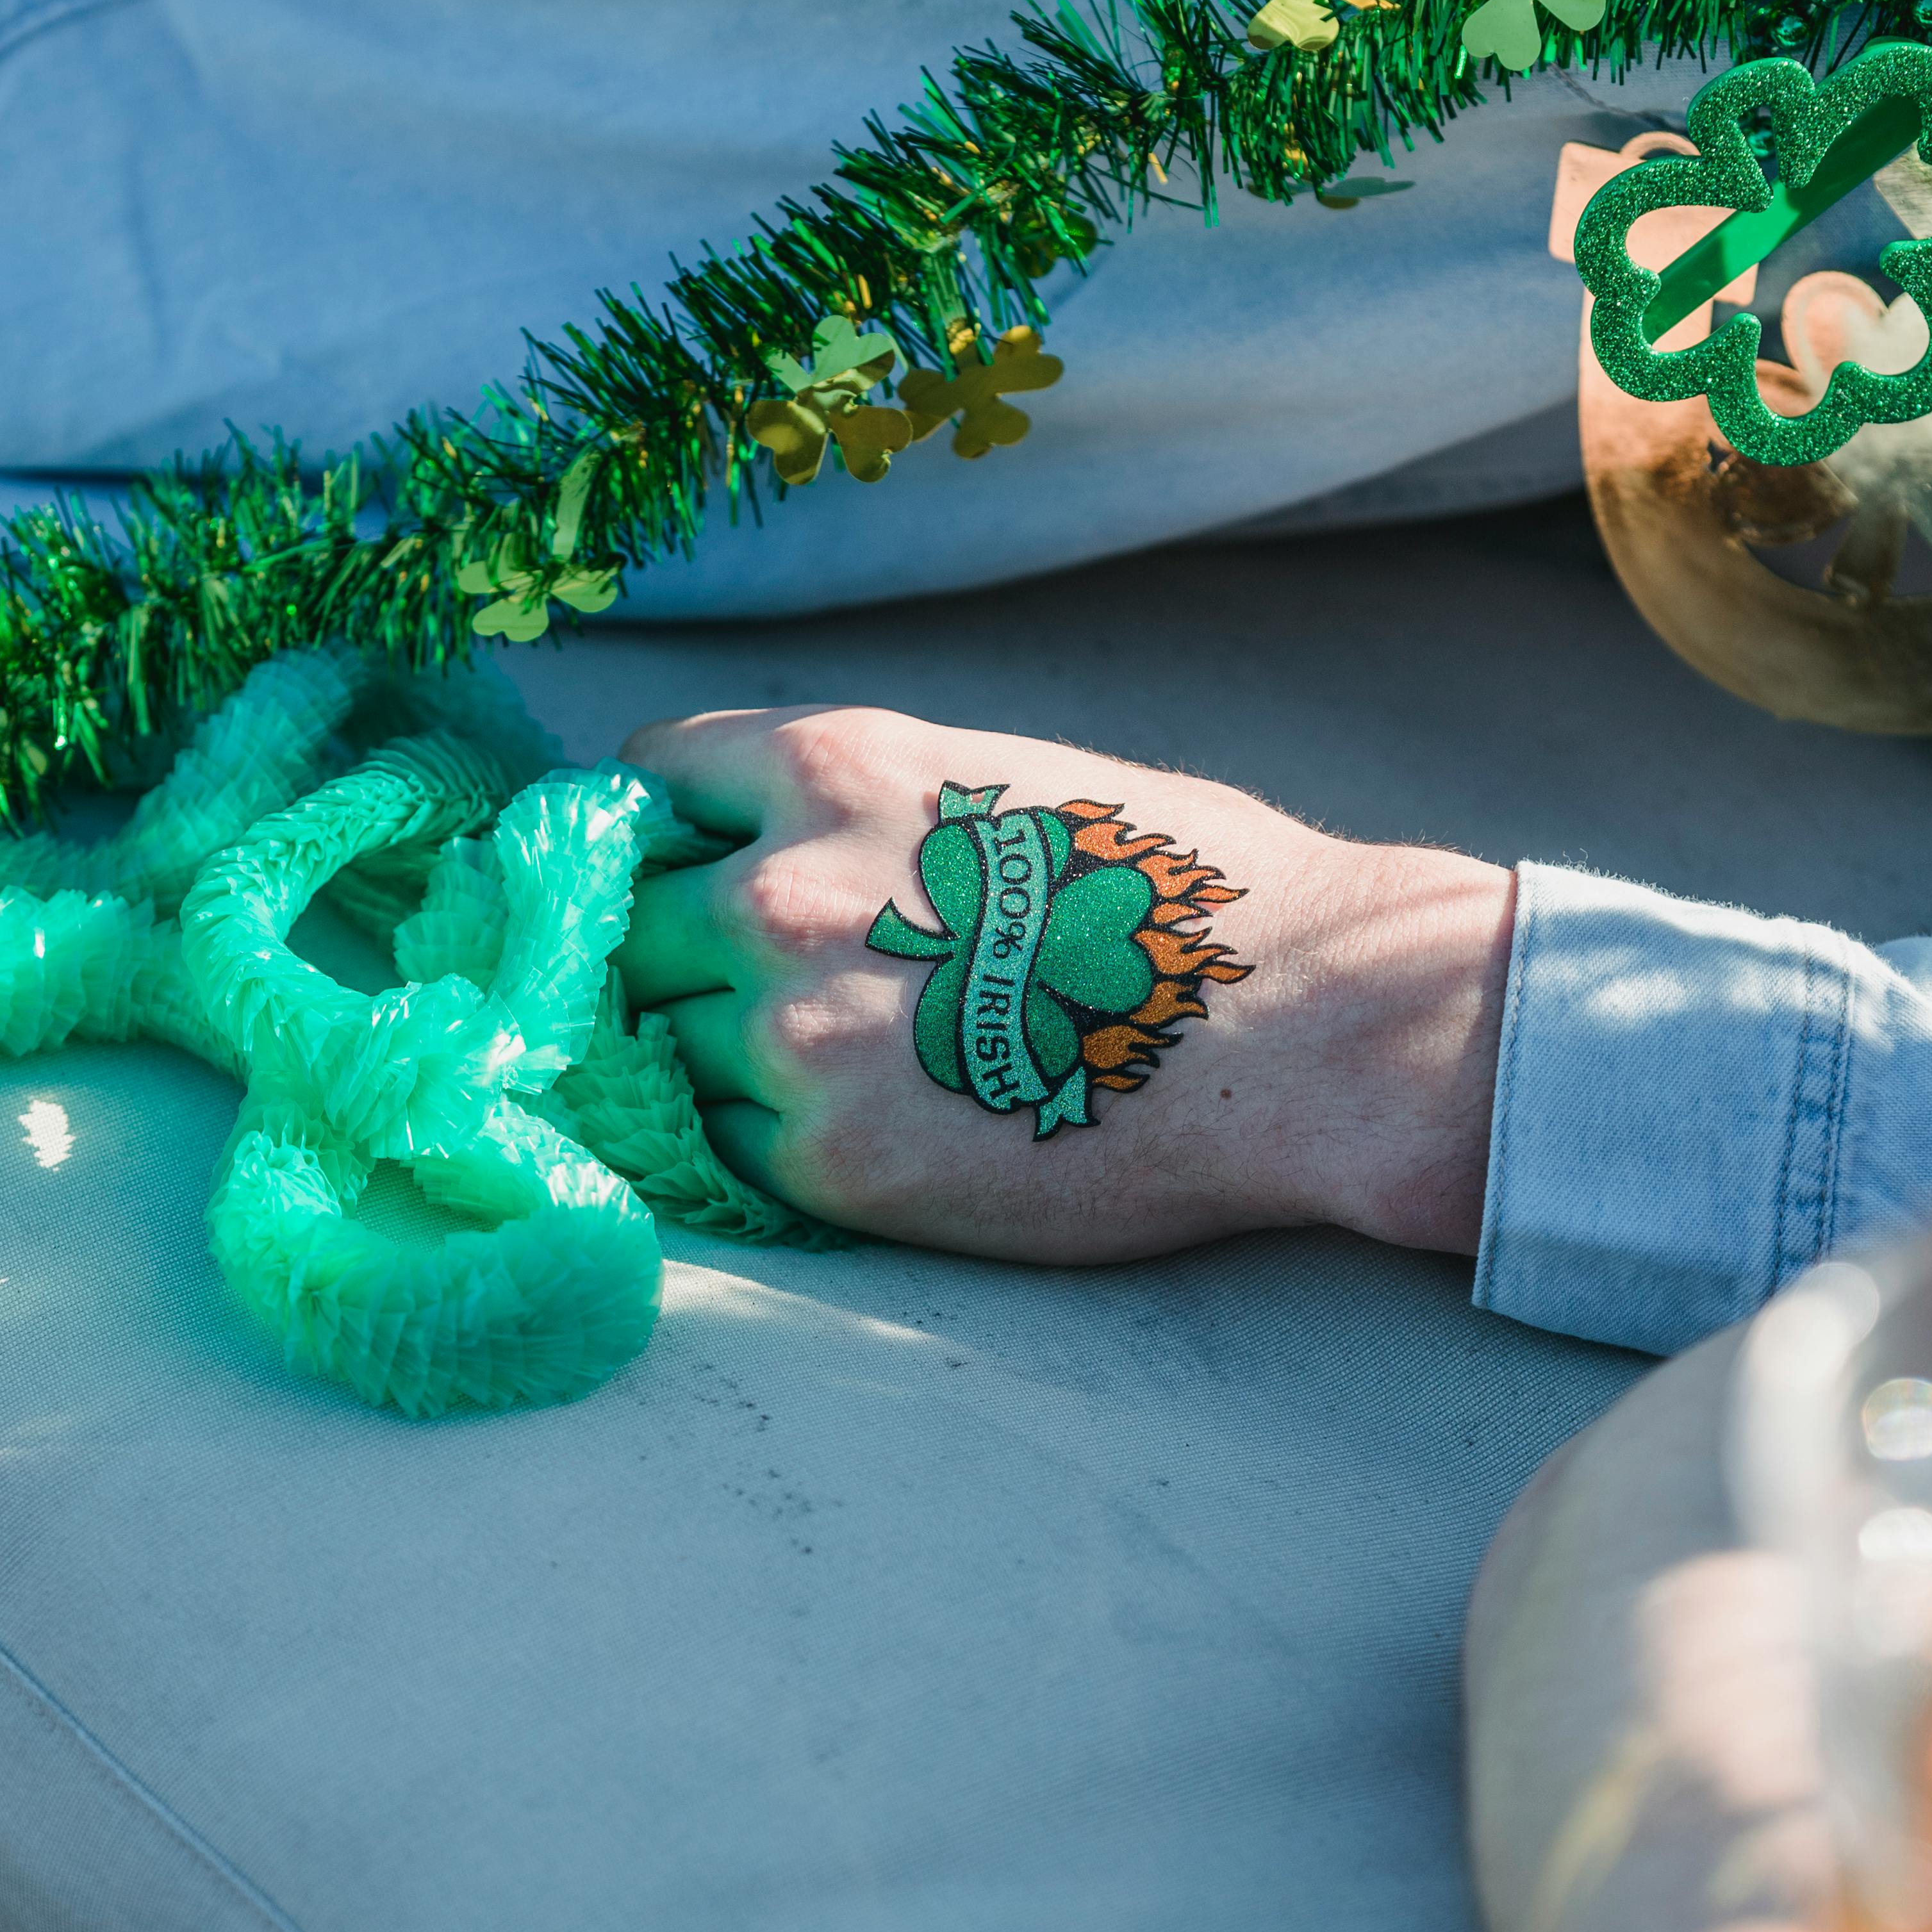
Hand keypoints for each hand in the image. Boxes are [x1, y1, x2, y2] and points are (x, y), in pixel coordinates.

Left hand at [613, 704, 1512, 1262]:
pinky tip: (862, 1126)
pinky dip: (766, 1139)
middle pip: (634, 926)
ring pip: (665, 1044)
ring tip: (840, 1065)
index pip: (647, 786)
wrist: (1297, 1028)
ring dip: (720, 1054)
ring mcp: (785, 1036)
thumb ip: (864, 812)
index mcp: (828, 770)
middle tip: (768, 988)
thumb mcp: (1004, 780)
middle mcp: (778, 893)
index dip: (667, 834)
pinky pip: (724, 1145)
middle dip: (685, 952)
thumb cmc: (1185, 894)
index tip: (687, 870)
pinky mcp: (822, 1161)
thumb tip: (771, 847)